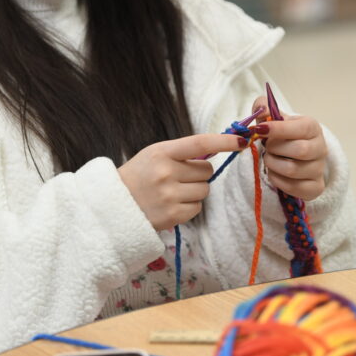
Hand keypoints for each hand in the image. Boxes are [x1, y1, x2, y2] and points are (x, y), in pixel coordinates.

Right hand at [118, 133, 247, 230]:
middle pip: (206, 171)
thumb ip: (181, 153)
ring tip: (172, 192)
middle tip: (178, 177)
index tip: (240, 140)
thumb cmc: (138, 176)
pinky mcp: (173, 215)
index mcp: (161, 153)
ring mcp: (169, 195)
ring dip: (194, 191)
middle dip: (198, 174)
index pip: (199, 143)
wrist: (114, 204)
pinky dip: (189, 206)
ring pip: (204, 191)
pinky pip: (197, 208)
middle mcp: (166, 173)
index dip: (223, 141)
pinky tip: (171, 204)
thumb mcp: (153, 155)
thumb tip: (215, 152)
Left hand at [251, 97, 327, 200]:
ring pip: (294, 170)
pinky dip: (277, 180)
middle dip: (275, 149)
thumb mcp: (274, 119)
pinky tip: (273, 172)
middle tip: (266, 147)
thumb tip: (260, 106)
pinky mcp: (315, 187)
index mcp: (312, 128)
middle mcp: (320, 148)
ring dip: (273, 164)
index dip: (278, 129)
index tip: (259, 129)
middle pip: (300, 150)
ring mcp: (319, 169)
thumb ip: (265, 109)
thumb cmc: (282, 135)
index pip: (301, 128)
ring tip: (268, 159)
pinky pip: (294, 187)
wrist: (293, 155)